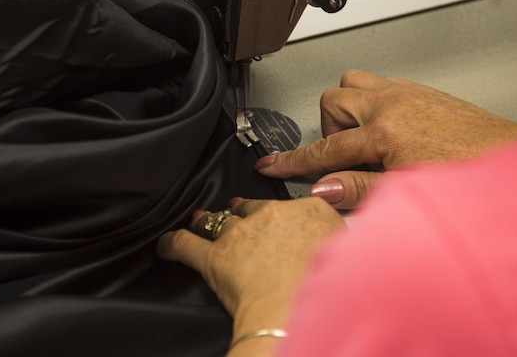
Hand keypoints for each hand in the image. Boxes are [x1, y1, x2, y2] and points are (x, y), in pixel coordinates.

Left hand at [157, 198, 344, 347]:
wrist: (301, 312)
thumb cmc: (330, 291)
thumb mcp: (350, 257)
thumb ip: (339, 241)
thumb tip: (342, 242)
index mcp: (311, 211)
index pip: (291, 205)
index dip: (280, 214)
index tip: (278, 218)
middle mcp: (274, 215)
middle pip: (252, 208)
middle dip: (242, 214)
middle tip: (237, 217)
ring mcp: (241, 234)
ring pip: (218, 222)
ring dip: (208, 223)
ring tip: (201, 222)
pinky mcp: (215, 257)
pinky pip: (185, 245)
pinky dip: (173, 244)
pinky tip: (165, 245)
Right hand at [256, 70, 516, 208]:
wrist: (512, 159)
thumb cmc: (469, 176)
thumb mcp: (405, 193)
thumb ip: (358, 189)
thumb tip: (322, 189)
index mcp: (387, 131)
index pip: (325, 148)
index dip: (293, 160)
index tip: (271, 164)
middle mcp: (393, 103)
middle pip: (332, 102)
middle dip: (331, 132)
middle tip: (349, 158)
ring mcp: (406, 92)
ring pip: (352, 83)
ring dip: (348, 112)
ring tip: (366, 142)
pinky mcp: (419, 89)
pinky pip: (378, 84)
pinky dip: (371, 105)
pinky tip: (388, 131)